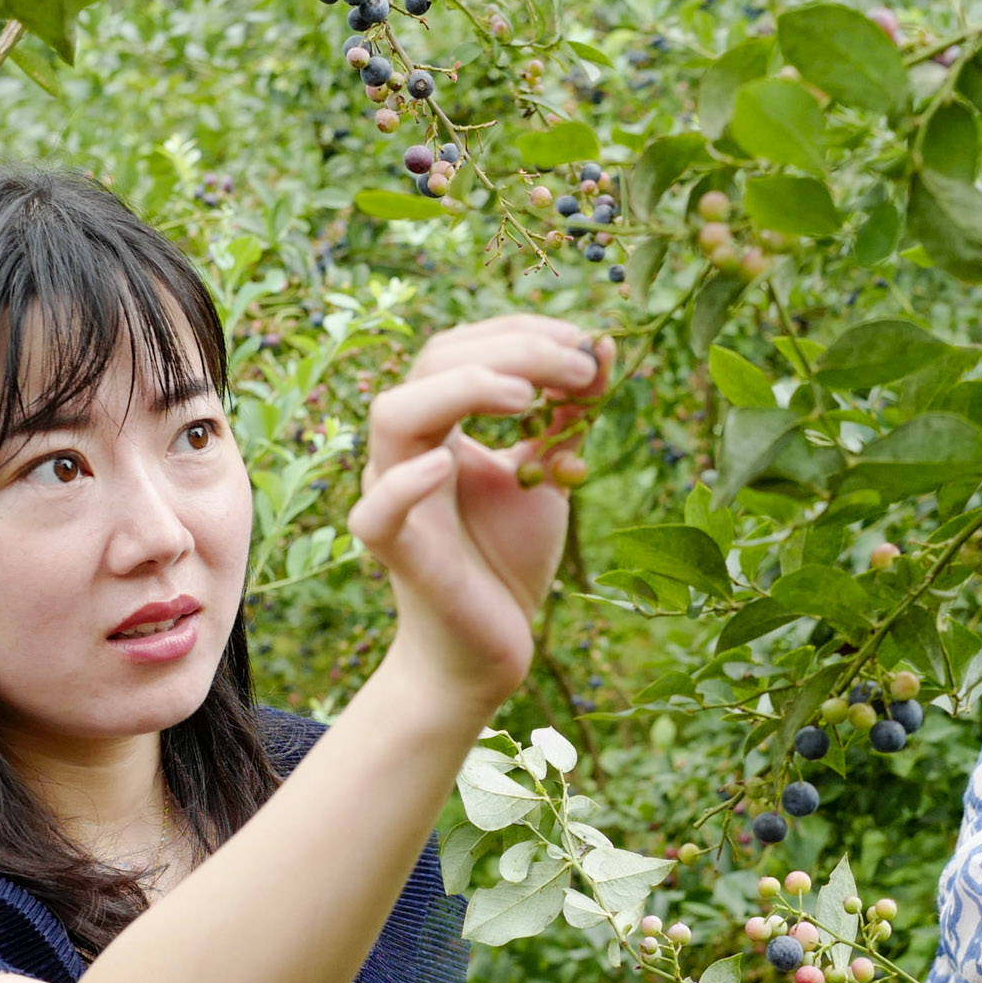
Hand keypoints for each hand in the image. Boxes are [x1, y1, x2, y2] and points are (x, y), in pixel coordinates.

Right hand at [347, 316, 611, 706]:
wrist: (489, 647)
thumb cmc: (508, 556)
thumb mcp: (548, 473)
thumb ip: (568, 417)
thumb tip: (605, 346)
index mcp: (437, 422)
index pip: (462, 347)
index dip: (524, 334)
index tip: (590, 346)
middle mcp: (407, 448)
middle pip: (434, 363)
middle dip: (514, 352)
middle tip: (581, 369)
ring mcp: (395, 497)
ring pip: (395, 414)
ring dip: (463, 388)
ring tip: (527, 398)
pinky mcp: (397, 554)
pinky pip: (377, 513)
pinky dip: (405, 486)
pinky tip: (448, 466)